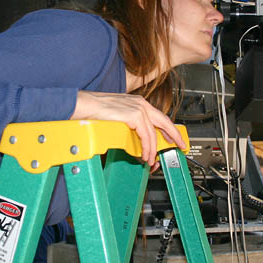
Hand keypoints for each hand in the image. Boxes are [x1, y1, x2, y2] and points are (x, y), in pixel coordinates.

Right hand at [71, 91, 185, 164]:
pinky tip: (145, 155)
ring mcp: (138, 108)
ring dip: (154, 149)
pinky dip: (147, 147)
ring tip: (151, 159)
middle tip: (180, 146)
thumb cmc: (93, 111)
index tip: (175, 138)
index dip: (169, 129)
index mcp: (137, 102)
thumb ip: (129, 124)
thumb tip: (135, 140)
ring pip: (154, 133)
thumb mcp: (116, 117)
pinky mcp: (133, 115)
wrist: (82, 105)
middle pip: (165, 122)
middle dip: (174, 136)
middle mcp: (140, 103)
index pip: (159, 117)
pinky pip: (146, 136)